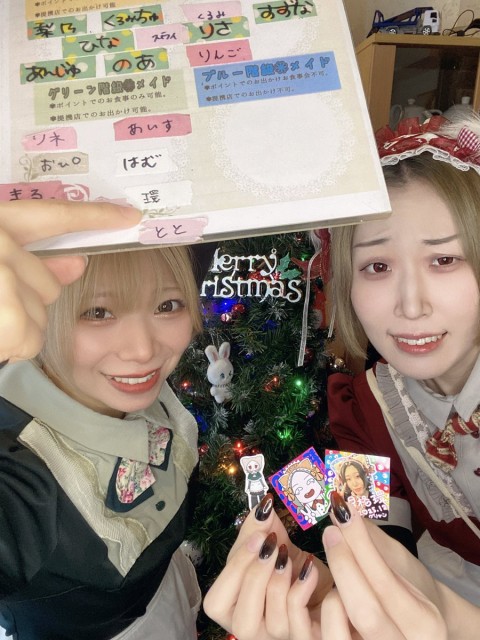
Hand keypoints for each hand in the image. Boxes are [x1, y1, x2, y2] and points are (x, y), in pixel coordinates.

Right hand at [0, 200, 140, 362]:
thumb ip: (29, 260)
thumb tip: (79, 263)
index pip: (54, 215)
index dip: (95, 215)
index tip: (131, 215)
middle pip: (50, 287)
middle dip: (26, 303)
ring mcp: (0, 278)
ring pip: (38, 320)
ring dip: (16, 331)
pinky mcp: (4, 316)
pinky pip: (24, 340)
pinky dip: (8, 346)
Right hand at [203, 494, 332, 639]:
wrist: (324, 586)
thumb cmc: (291, 569)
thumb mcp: (271, 547)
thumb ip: (259, 530)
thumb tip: (262, 507)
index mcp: (233, 609)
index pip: (216, 603)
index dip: (234, 571)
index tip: (256, 539)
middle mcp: (251, 631)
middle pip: (242, 620)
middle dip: (257, 576)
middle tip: (273, 546)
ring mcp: (278, 638)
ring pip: (273, 623)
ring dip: (279, 583)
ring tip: (288, 556)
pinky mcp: (304, 636)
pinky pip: (300, 620)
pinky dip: (302, 589)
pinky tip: (310, 568)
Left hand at [321, 492, 478, 638]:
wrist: (419, 631)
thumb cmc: (409, 592)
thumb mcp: (402, 569)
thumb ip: (373, 544)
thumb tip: (342, 509)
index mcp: (426, 624)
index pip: (385, 583)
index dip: (360, 546)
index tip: (343, 512)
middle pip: (363, 611)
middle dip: (343, 566)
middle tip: (330, 531)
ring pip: (339, 631)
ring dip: (331, 594)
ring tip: (334, 572)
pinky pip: (327, 636)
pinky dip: (321, 612)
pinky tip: (326, 592)